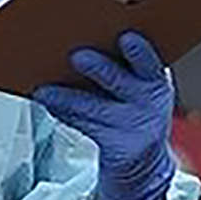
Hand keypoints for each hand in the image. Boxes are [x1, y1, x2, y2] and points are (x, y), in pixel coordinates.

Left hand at [34, 32, 176, 199]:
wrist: (143, 161)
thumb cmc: (132, 110)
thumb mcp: (137, 89)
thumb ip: (119, 70)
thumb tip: (75, 43)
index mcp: (156, 81)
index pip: (150, 64)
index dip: (139, 52)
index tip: (126, 38)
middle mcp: (148, 104)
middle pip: (120, 82)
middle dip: (99, 69)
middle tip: (78, 56)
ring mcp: (134, 128)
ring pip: (94, 108)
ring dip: (66, 98)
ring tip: (44, 91)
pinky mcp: (117, 148)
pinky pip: (84, 127)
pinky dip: (63, 113)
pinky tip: (48, 103)